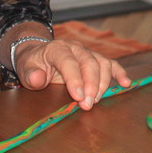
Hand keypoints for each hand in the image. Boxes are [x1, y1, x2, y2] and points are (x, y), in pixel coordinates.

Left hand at [12, 39, 130, 108]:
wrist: (39, 54)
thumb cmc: (34, 64)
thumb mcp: (25, 69)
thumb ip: (31, 75)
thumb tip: (39, 79)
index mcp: (57, 49)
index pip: (69, 62)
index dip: (75, 79)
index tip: (78, 97)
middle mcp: (75, 48)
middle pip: (89, 63)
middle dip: (91, 85)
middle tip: (88, 104)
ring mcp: (87, 52)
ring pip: (102, 63)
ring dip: (102, 83)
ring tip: (96, 100)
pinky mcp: (95, 59)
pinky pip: (110, 64)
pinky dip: (119, 73)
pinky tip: (126, 83)